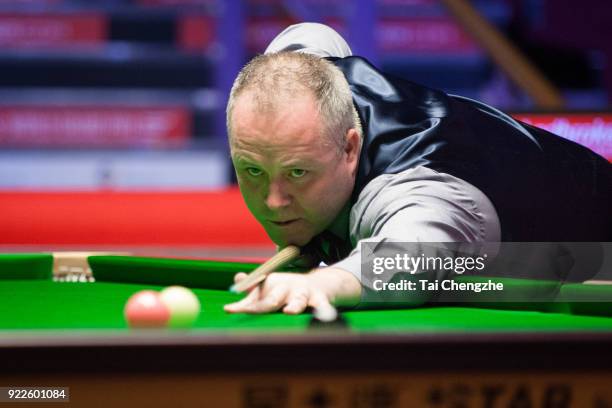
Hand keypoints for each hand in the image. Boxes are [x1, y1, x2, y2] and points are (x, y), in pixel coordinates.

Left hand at [224, 267, 360, 313]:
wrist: (322, 283)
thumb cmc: (290, 290)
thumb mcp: (271, 288)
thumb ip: (253, 289)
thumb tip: (236, 280)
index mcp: (272, 289)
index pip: (255, 300)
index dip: (242, 306)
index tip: (229, 309)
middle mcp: (286, 290)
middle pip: (273, 299)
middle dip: (265, 304)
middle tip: (253, 309)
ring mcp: (303, 294)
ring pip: (298, 301)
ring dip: (294, 306)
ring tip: (289, 311)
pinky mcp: (320, 299)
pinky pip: (322, 306)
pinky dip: (324, 311)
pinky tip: (325, 316)